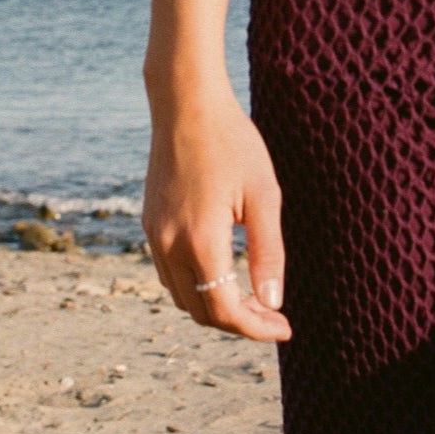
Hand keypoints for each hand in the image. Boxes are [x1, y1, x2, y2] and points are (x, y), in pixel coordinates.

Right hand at [143, 89, 292, 343]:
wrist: (186, 104)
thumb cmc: (233, 143)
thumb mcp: (264, 196)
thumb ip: (268, 253)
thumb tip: (273, 303)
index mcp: (201, 241)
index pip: (225, 311)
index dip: (256, 329)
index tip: (285, 328)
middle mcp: (169, 245)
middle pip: (202, 312)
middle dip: (239, 323)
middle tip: (275, 316)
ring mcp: (154, 235)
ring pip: (183, 297)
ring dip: (216, 307)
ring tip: (254, 297)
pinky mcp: (149, 224)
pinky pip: (170, 274)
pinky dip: (197, 287)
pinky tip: (225, 273)